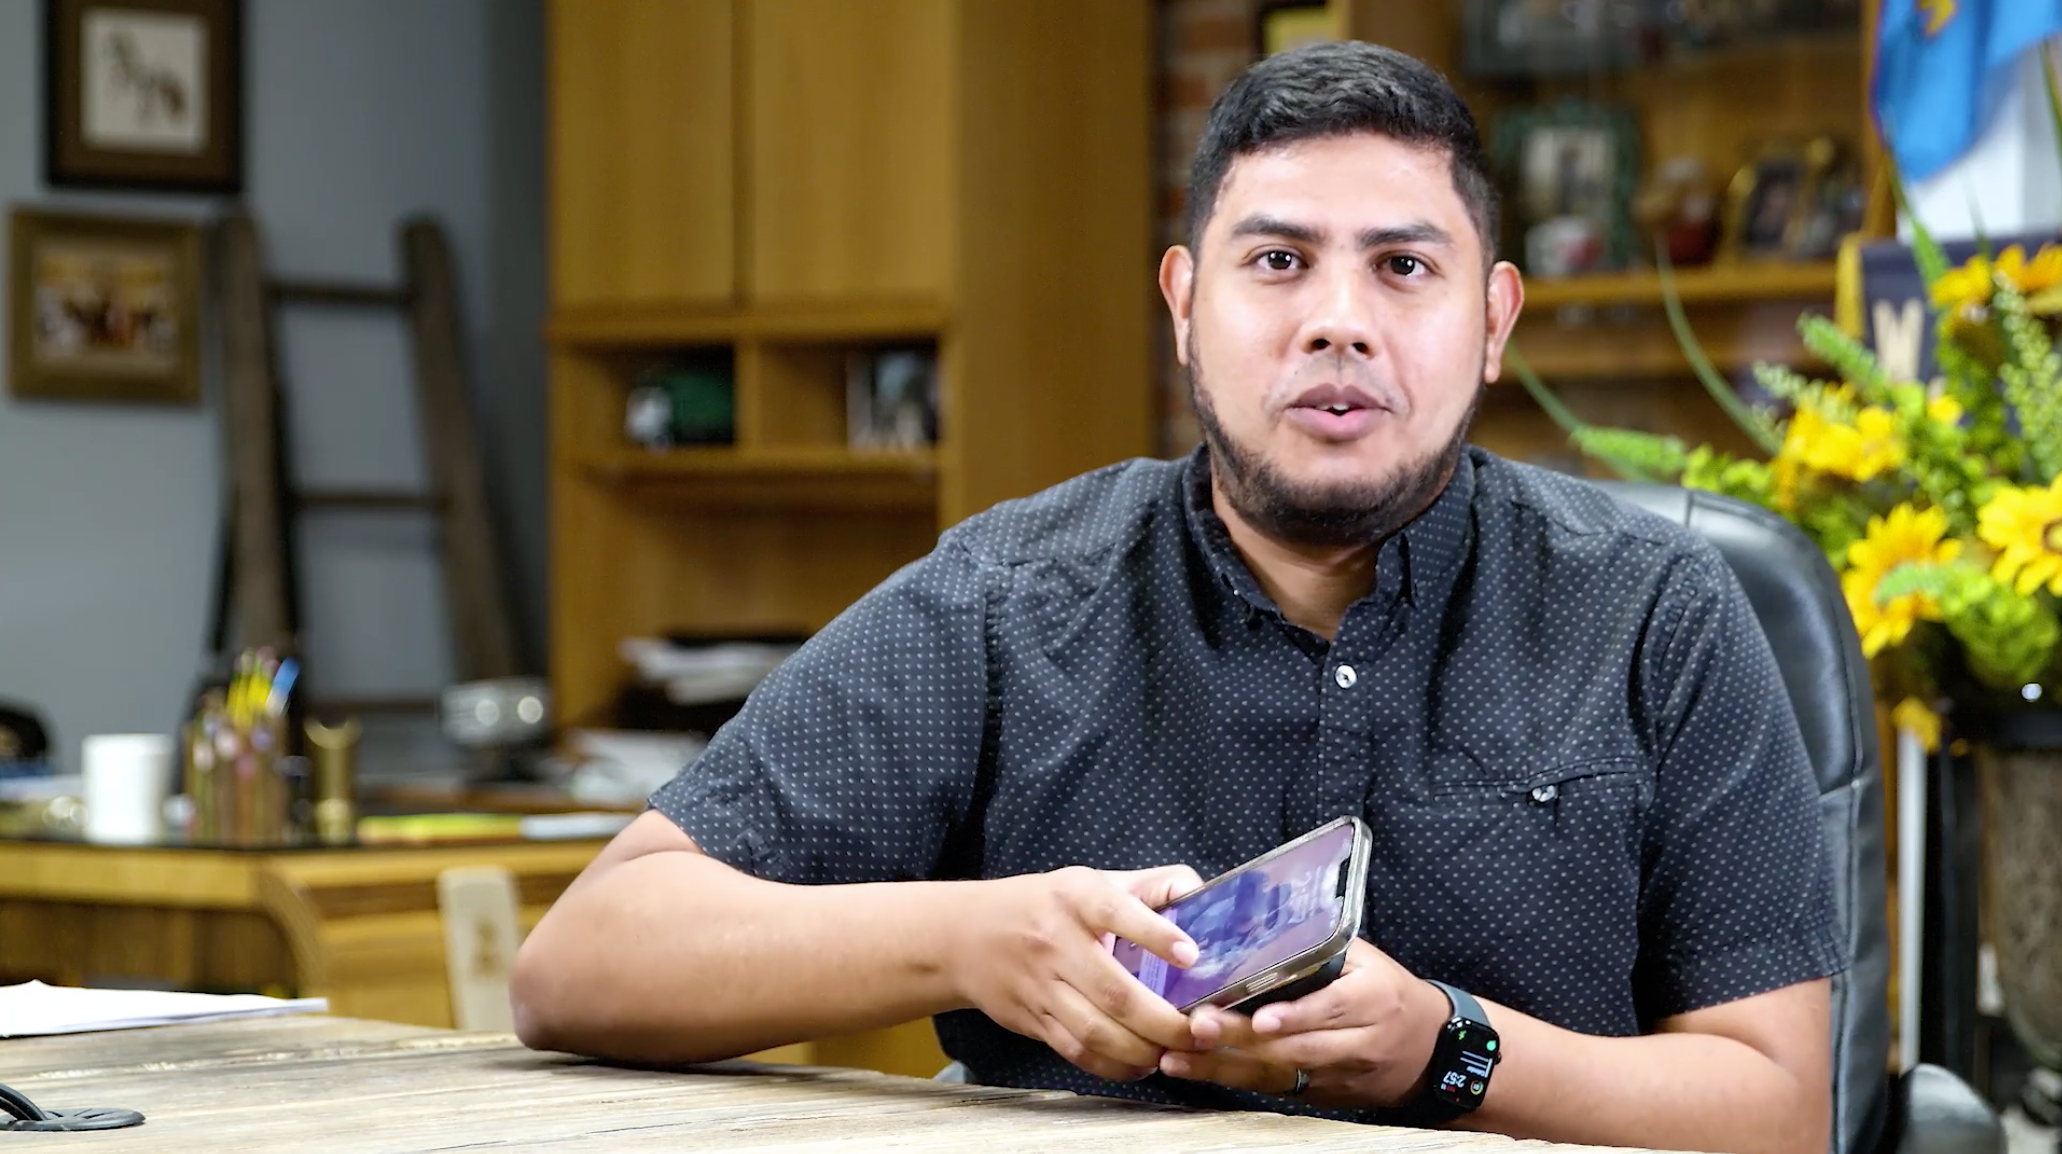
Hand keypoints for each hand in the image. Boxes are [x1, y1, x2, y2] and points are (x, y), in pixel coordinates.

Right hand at [948, 864, 1203, 1082]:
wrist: (962, 936)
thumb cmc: (1043, 906)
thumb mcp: (1088, 880)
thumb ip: (1147, 886)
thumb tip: (1199, 892)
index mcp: (1075, 898)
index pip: (1115, 912)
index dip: (1155, 934)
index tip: (1191, 955)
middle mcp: (1055, 942)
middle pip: (1113, 991)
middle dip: (1163, 1020)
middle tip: (1200, 1032)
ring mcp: (1040, 986)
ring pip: (1095, 1030)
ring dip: (1142, 1049)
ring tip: (1176, 1054)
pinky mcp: (1031, 1019)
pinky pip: (1076, 1051)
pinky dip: (1113, 1065)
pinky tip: (1141, 1065)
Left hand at [1158, 938, 1446, 1107]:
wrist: (1430, 1050)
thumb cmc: (1387, 990)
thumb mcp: (1367, 961)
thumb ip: (1320, 947)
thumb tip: (1258, 921)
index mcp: (1372, 998)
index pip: (1330, 1008)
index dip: (1295, 1015)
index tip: (1258, 1017)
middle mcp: (1358, 1042)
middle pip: (1296, 1047)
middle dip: (1241, 1041)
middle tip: (1195, 1028)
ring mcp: (1339, 1075)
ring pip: (1279, 1073)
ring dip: (1224, 1067)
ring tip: (1177, 1057)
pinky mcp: (1323, 1097)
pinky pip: (1275, 1089)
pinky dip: (1233, 1080)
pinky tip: (1194, 1071)